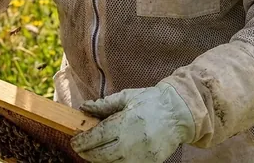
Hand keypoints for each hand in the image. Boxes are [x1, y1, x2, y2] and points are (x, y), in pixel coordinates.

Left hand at [71, 83, 194, 162]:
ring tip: (93, 153)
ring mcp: (141, 155)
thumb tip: (84, 108)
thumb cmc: (151, 101)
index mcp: (124, 123)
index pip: (96, 137)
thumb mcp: (126, 97)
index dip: (82, 141)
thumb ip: (104, 105)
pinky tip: (111, 157)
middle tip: (79, 149)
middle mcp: (131, 142)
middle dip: (86, 153)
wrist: (178, 113)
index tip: (74, 141)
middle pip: (100, 155)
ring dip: (99, 160)